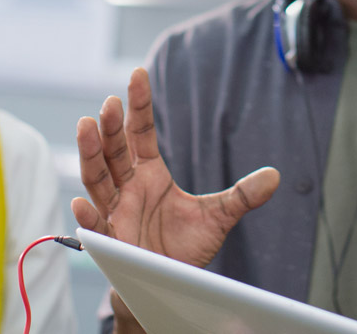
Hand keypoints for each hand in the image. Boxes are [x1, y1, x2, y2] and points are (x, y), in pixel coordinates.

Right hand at [72, 68, 280, 329]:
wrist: (173, 282)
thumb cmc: (185, 246)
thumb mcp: (219, 216)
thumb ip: (243, 195)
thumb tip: (275, 176)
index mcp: (150, 173)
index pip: (141, 132)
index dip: (140, 105)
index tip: (138, 74)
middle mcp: (128, 187)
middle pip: (115, 151)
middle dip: (110, 127)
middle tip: (110, 103)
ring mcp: (117, 211)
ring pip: (98, 179)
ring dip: (90, 155)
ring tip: (86, 127)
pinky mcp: (112, 240)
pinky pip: (96, 227)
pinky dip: (88, 216)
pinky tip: (81, 203)